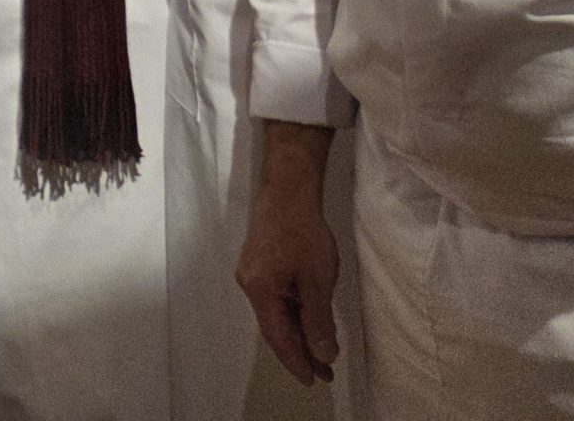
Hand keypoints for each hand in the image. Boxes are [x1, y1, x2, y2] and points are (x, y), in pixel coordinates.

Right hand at [238, 124, 341, 386]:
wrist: (288, 190)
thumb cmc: (303, 232)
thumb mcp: (317, 280)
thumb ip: (318, 320)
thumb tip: (322, 354)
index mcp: (259, 290)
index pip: (278, 337)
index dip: (296, 362)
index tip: (313, 382)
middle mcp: (249, 284)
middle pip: (274, 327)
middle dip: (300, 351)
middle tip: (324, 374)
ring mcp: (252, 273)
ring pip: (276, 313)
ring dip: (299, 333)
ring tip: (323, 353)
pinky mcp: (259, 263)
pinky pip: (276, 299)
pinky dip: (294, 314)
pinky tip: (309, 320)